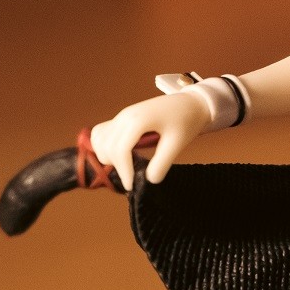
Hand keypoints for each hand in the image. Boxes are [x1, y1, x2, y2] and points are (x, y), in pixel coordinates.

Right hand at [89, 88, 212, 189]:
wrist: (190, 103)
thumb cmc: (186, 120)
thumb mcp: (178, 143)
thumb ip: (162, 162)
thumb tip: (149, 180)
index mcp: (138, 121)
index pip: (121, 150)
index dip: (124, 171)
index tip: (131, 186)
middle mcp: (124, 116)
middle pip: (107, 147)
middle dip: (117, 166)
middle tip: (134, 177)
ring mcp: (121, 116)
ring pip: (99, 140)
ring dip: (108, 156)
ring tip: (128, 165)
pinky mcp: (121, 118)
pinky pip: (101, 133)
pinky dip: (104, 146)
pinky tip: (121, 155)